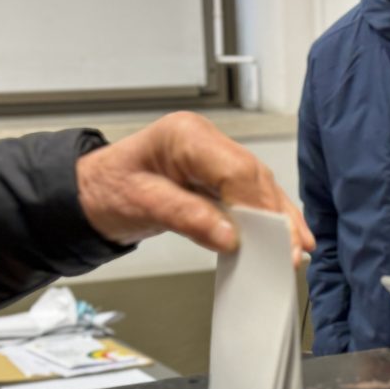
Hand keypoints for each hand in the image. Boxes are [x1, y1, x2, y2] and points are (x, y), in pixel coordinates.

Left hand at [76, 111, 314, 264]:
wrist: (91, 193)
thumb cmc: (109, 191)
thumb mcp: (142, 206)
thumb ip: (188, 219)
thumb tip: (229, 236)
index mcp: (185, 136)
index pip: (236, 170)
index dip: (258, 207)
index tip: (271, 240)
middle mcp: (204, 140)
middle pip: (254, 177)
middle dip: (275, 217)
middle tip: (292, 252)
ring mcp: (214, 155)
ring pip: (259, 185)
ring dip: (279, 218)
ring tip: (298, 248)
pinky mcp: (218, 174)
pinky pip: (250, 193)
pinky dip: (269, 215)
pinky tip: (288, 232)